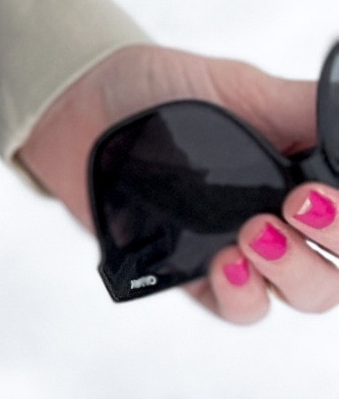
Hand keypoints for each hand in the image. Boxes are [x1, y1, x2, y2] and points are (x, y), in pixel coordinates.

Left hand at [16, 44, 338, 323]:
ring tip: (256, 233)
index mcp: (314, 173)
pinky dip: (243, 295)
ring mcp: (248, 253)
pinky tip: (226, 264)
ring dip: (294, 271)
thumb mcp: (247, 88)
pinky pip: (240, 309)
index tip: (323, 189)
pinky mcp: (200, 278)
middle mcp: (291, 220)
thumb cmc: (168, 92)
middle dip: (338, 240)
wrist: (85, 107)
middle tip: (301, 204)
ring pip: (306, 293)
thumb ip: (310, 109)